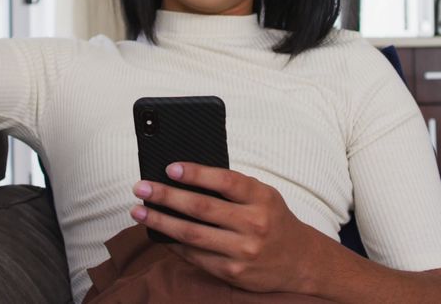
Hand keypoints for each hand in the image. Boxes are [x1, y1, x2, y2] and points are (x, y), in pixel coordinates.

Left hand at [130, 162, 327, 293]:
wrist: (301, 261)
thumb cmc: (274, 221)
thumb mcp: (263, 196)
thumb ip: (233, 187)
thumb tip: (186, 178)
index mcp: (261, 198)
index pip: (225, 181)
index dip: (196, 174)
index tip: (170, 168)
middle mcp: (254, 224)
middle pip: (202, 208)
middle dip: (166, 197)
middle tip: (142, 188)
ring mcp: (243, 251)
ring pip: (192, 234)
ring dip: (161, 222)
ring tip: (139, 211)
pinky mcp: (233, 272)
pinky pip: (195, 256)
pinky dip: (173, 244)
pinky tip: (158, 234)